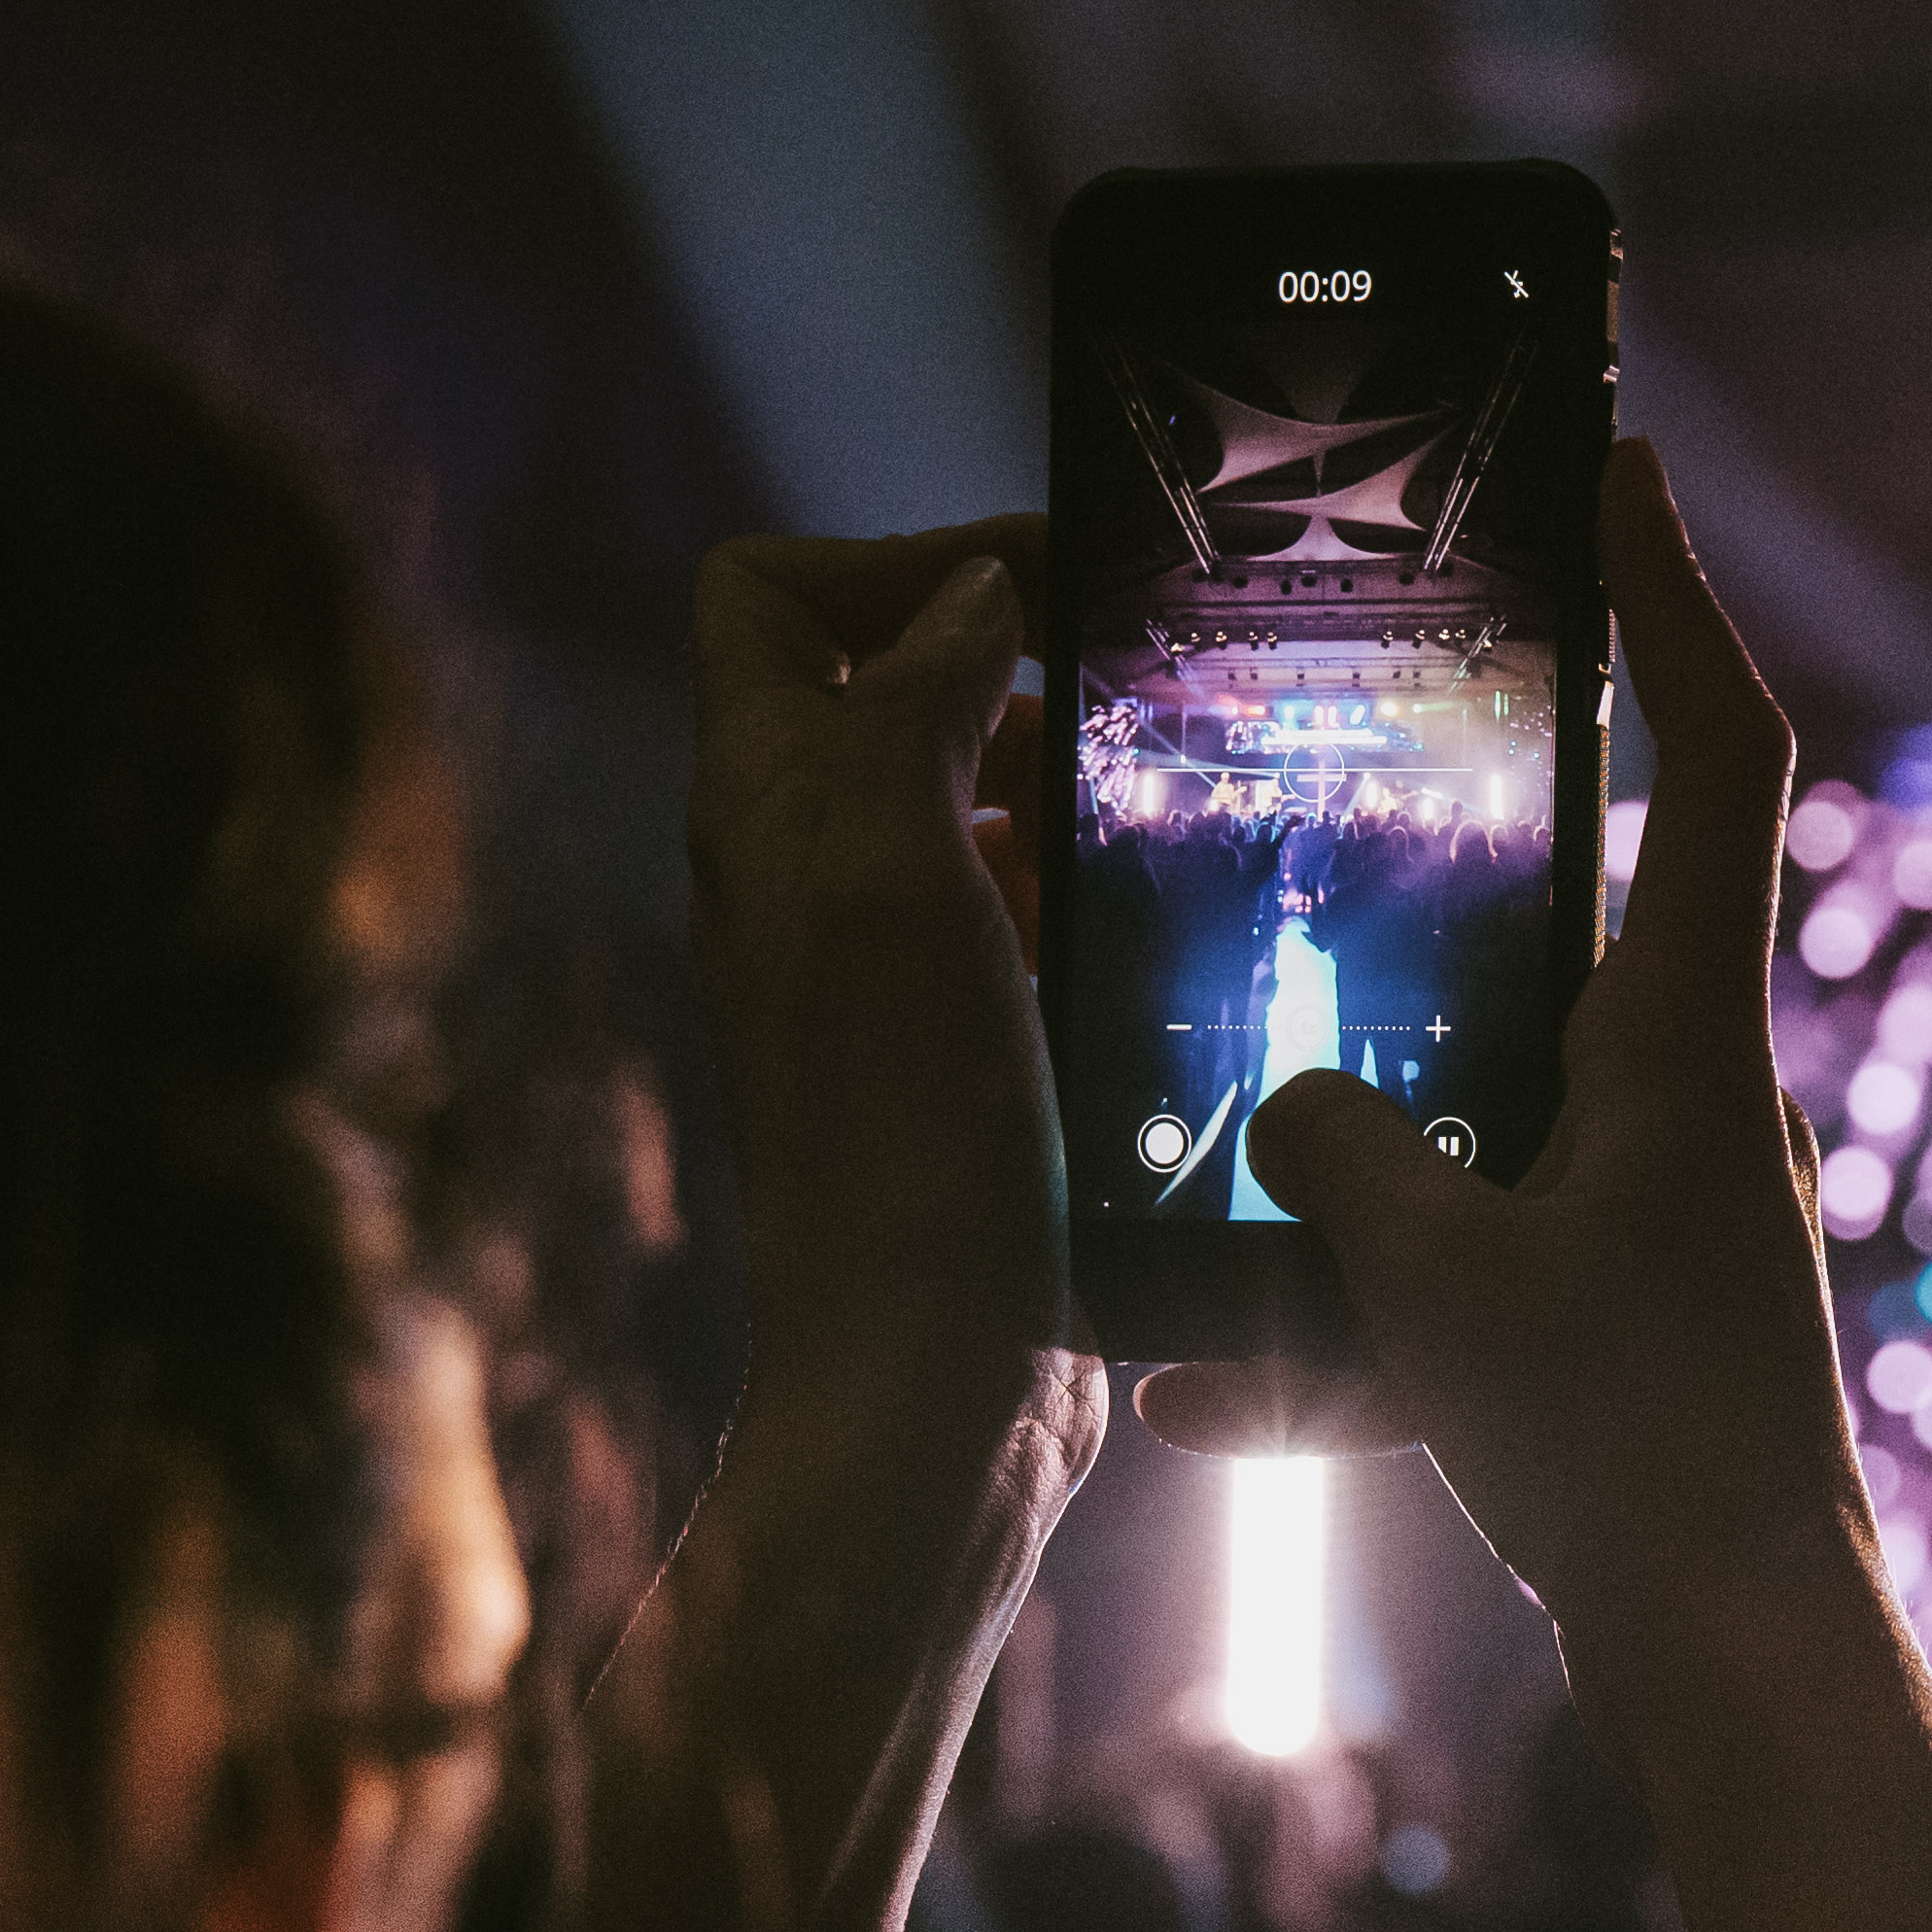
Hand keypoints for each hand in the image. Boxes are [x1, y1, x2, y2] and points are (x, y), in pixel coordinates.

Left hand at [686, 518, 1075, 1438]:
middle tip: (1141, 695)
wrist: (931, 1372)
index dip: (893, 560)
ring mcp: (880, 968)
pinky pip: (1018, 918)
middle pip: (885, 686)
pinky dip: (1087, 893)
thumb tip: (968, 598)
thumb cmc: (900, 1133)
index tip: (1041, 585)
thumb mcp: (896, 875)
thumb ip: (913, 710)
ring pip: (968, 802)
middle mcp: (805, 874)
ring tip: (1167, 805)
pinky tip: (1160, 928)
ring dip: (1065, 783)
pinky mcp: (960, 1052)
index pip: (767, 597)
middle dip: (1015, 664)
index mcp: (764, 809)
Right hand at [1142, 449, 1867, 1694]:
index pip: (1715, 749)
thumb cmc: (1627, 1443)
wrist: (1734, 1651)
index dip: (1671, 596)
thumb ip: (1337, 1157)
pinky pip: (1458, 1282)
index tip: (1619, 471)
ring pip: (1482, 1118)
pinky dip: (1339, 1335)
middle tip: (1309, 795)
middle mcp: (1690, 1097)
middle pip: (1569, 915)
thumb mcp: (1438, 1276)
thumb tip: (1286, 1107)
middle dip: (1438, 870)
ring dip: (1348, 1146)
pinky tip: (1191, 1401)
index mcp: (1686, 1033)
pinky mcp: (1617, 1325)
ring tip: (1188, 1147)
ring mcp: (1658, 1208)